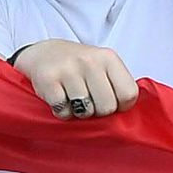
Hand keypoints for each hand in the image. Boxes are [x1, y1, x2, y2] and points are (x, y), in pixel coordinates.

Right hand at [14, 38, 138, 118]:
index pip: (129, 94)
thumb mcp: (103, 68)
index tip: (110, 101)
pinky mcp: (48, 79)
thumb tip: (128, 118)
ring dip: (79, 112)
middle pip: (107, 107)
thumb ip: (118, 87)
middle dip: (98, 111)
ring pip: (85, 112)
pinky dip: (62, 112)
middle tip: (89, 101)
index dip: (121, 106)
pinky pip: (63, 112)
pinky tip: (60, 99)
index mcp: (108, 58)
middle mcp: (89, 60)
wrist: (44, 54)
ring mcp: (68, 69)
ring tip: (73, 99)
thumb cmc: (80, 68)